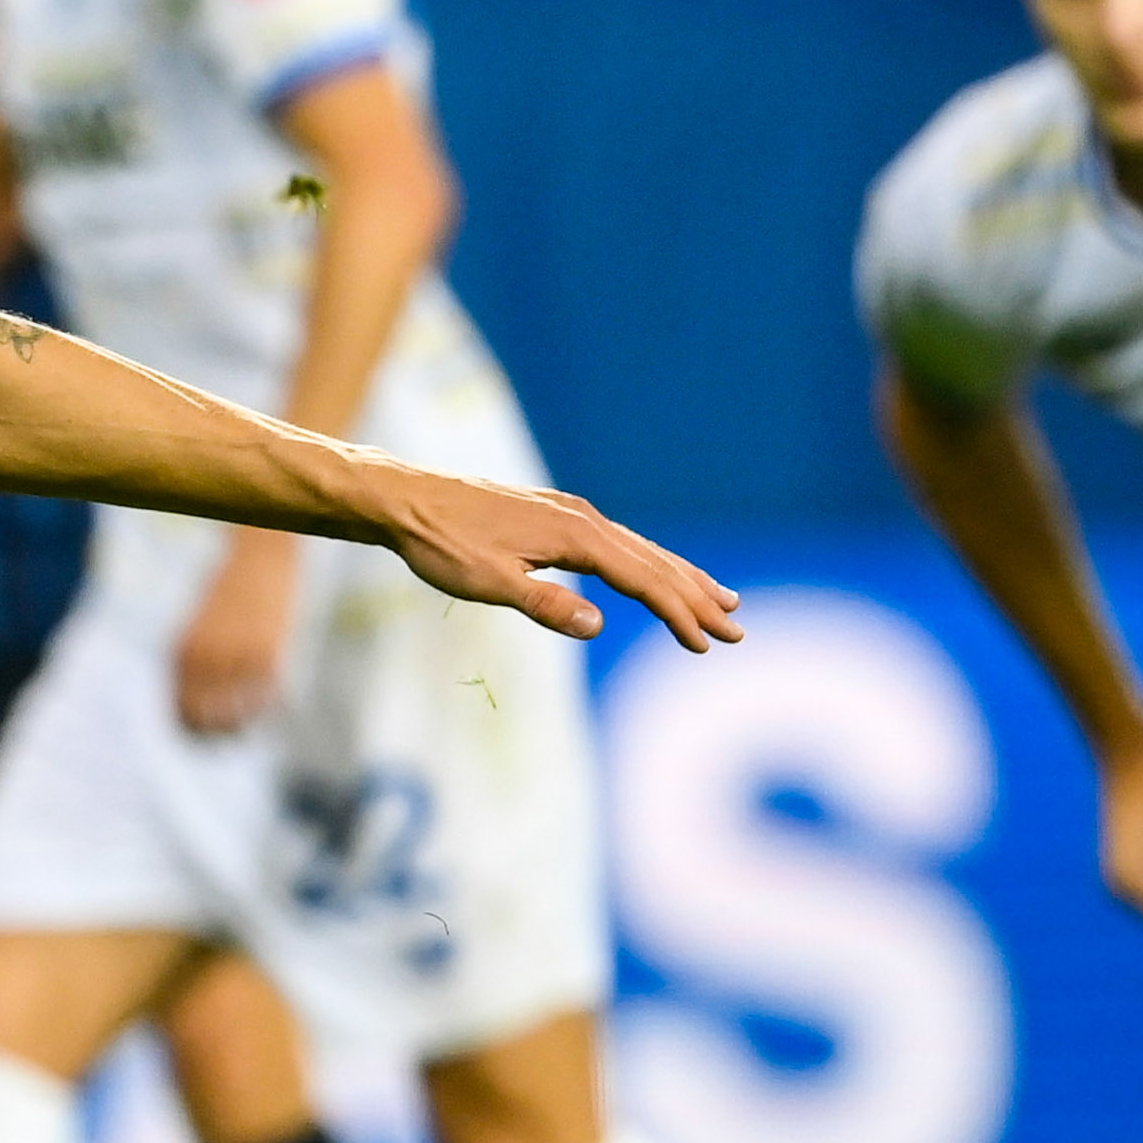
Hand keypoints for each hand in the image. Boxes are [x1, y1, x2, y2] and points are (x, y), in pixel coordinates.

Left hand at [172, 531, 300, 734]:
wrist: (259, 554)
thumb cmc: (229, 589)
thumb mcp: (201, 628)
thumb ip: (196, 663)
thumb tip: (199, 708)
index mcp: (182, 652)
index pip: (181, 712)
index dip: (194, 734)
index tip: (209, 738)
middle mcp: (204, 659)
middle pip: (205, 721)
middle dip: (218, 736)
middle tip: (234, 737)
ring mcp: (236, 658)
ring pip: (238, 715)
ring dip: (245, 724)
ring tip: (252, 722)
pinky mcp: (268, 654)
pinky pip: (267, 698)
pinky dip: (271, 707)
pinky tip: (276, 702)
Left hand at [370, 470, 745, 657]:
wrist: (406, 499)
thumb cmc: (441, 544)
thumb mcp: (488, 582)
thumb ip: (544, 604)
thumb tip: (598, 624)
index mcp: (574, 537)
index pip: (641, 580)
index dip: (678, 613)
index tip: (707, 643)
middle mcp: (583, 519)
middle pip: (653, 562)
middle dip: (696, 597)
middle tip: (736, 630)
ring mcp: (571, 514)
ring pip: (640, 549)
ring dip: (679, 577)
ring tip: (719, 600)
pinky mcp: (556, 515)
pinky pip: (616, 542)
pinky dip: (645, 562)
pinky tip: (651, 574)